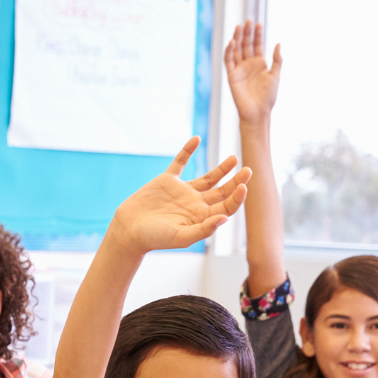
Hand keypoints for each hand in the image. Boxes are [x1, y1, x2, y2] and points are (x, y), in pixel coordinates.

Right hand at [105, 138, 249, 253]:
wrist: (129, 230)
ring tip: (234, 158)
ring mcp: (182, 191)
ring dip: (222, 169)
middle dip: (236, 181)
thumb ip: (203, 229)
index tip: (244, 186)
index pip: (226, 206)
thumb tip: (224, 219)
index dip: (237, 197)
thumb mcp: (181, 237)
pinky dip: (188, 150)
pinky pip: (181, 162)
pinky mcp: (167, 180)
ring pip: (208, 178)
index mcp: (201, 218)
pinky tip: (196, 139)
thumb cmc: (155, 238)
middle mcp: (196, 204)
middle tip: (248, 170)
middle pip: (222, 191)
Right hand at [223, 20, 281, 123]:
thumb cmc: (268, 97)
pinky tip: (233, 42)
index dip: (257, 35)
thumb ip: (277, 60)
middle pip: (246, 44)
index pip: (257, 45)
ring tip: (239, 27)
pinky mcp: (232, 75)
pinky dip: (229, 51)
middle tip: (247, 21)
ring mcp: (240, 69)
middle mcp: (248, 64)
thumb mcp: (275, 76)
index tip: (258, 24)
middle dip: (246, 33)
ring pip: (237, 50)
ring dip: (237, 38)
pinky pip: (229, 61)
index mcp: (260, 64)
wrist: (258, 112)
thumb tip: (278, 44)